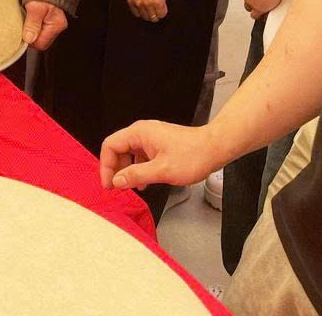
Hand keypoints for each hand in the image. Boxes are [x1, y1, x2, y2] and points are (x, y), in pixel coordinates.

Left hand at [21, 1, 67, 49]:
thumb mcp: (35, 7)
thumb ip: (32, 24)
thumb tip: (29, 39)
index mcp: (56, 25)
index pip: (41, 44)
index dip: (29, 41)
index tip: (21, 33)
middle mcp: (56, 26)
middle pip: (40, 41)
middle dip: (29, 36)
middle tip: (22, 25)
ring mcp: (52, 23)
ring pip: (38, 35)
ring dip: (29, 30)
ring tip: (24, 20)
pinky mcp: (47, 19)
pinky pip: (37, 28)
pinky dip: (30, 25)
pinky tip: (27, 18)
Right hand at [100, 120, 221, 191]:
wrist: (215, 149)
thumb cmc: (193, 156)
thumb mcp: (162, 170)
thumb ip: (136, 175)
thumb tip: (117, 181)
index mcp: (139, 133)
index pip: (110, 146)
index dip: (106, 166)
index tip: (109, 184)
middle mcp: (142, 132)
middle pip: (118, 150)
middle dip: (116, 169)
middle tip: (118, 187)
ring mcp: (151, 138)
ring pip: (130, 154)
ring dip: (128, 171)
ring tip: (132, 187)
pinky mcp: (158, 145)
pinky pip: (141, 156)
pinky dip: (139, 169)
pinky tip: (144, 182)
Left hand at [125, 0, 168, 21]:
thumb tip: (139, 0)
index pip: (136, 13)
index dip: (144, 12)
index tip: (148, 11)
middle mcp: (137, 2)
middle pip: (146, 17)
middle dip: (151, 14)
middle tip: (156, 10)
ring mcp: (147, 3)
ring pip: (154, 17)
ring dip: (158, 14)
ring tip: (161, 9)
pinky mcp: (158, 1)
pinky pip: (162, 13)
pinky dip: (164, 12)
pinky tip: (164, 6)